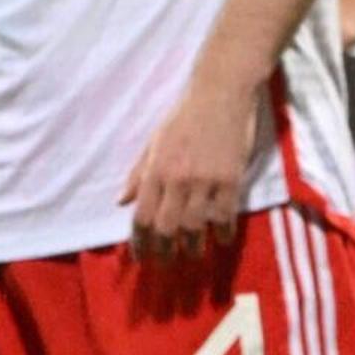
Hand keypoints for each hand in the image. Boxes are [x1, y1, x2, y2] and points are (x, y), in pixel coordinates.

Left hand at [122, 71, 258, 262]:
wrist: (221, 92)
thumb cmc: (184, 115)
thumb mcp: (154, 141)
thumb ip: (139, 173)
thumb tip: (122, 201)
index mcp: (156, 170)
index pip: (143, 216)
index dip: (140, 242)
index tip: (142, 257)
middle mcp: (177, 179)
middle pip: (167, 228)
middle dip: (165, 251)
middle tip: (167, 262)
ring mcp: (206, 180)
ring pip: (196, 227)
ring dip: (194, 246)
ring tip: (194, 254)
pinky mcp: (231, 179)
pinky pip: (225, 215)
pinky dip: (222, 232)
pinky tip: (220, 239)